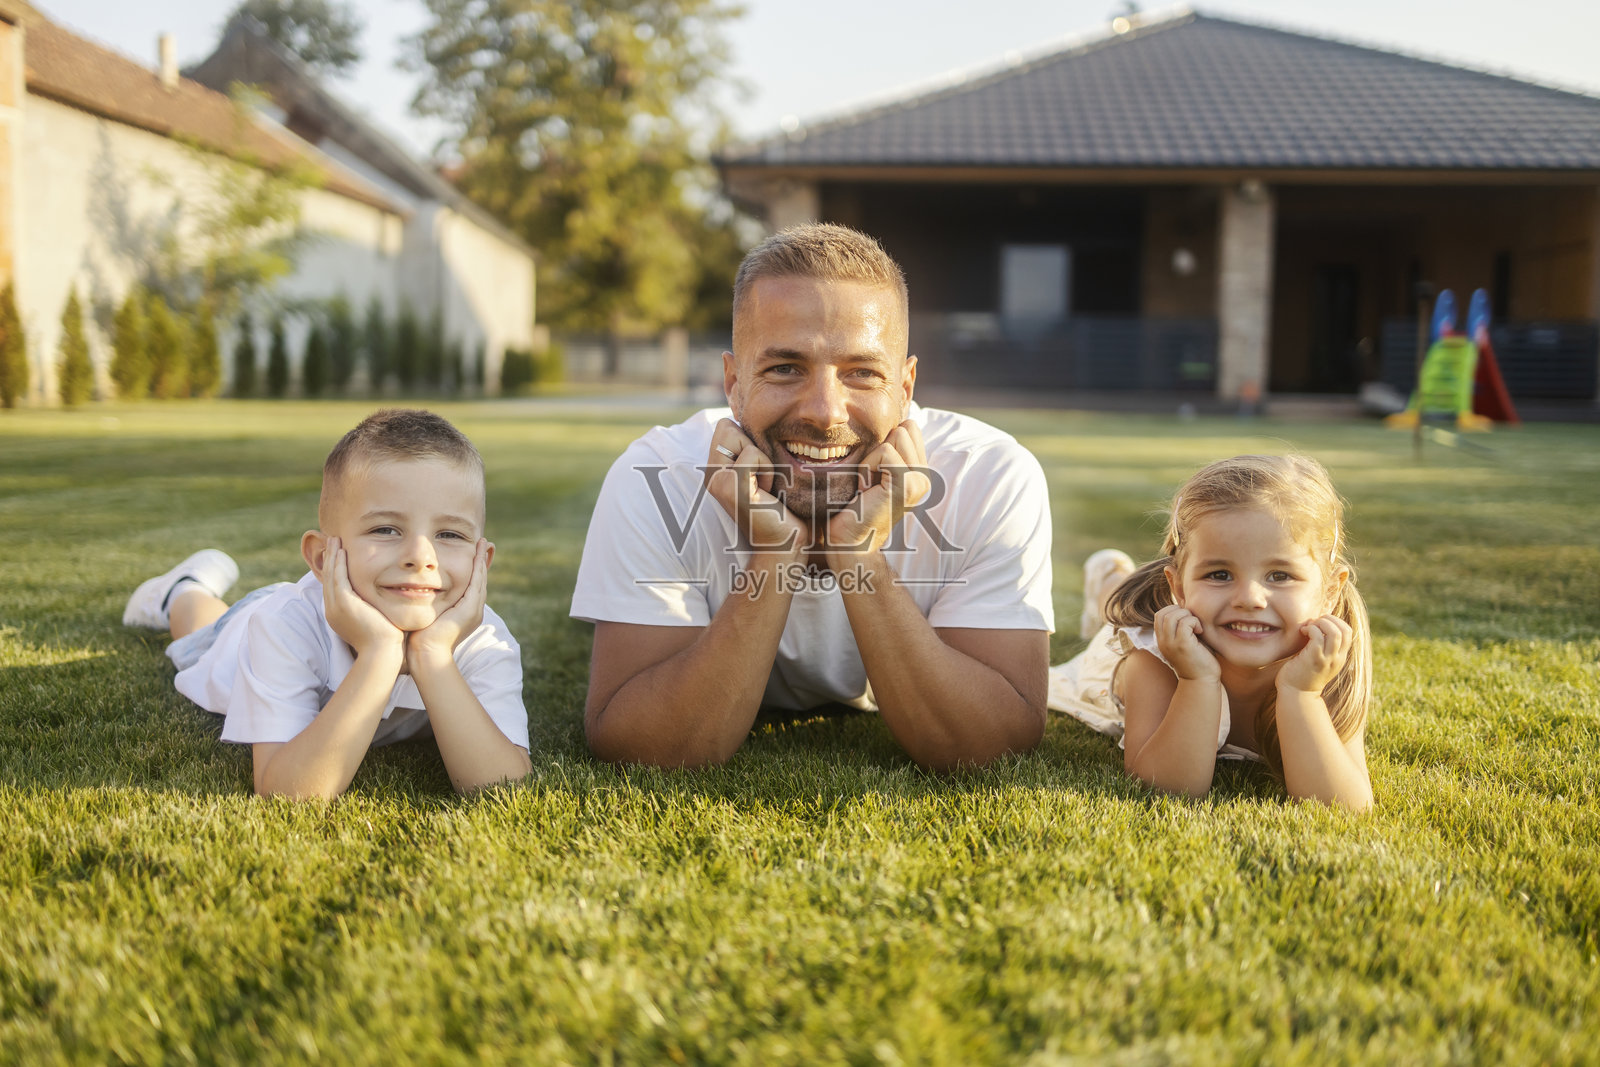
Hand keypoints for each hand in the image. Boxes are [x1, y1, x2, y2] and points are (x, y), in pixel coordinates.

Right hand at [319, 536, 403, 659]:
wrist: (381, 653)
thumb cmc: (385, 641)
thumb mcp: (376, 621)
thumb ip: (373, 609)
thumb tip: (381, 603)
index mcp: (339, 614)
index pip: (334, 586)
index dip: (335, 569)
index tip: (338, 554)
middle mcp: (332, 610)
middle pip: (328, 578)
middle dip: (330, 559)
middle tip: (332, 541)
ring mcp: (335, 606)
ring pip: (331, 575)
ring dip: (332, 556)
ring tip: (334, 540)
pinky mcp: (343, 603)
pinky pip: (338, 577)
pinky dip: (338, 563)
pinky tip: (341, 550)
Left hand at [407, 538, 490, 673]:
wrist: (426, 655)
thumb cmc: (420, 640)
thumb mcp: (426, 616)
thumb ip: (425, 604)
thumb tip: (413, 594)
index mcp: (464, 613)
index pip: (471, 585)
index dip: (472, 568)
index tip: (472, 552)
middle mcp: (473, 610)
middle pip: (480, 579)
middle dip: (481, 560)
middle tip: (484, 542)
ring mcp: (474, 609)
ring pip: (480, 578)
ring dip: (481, 559)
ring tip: (482, 542)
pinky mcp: (471, 608)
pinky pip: (476, 582)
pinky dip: (478, 566)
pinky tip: (477, 552)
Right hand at [704, 418, 805, 556]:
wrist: (788, 541)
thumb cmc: (783, 505)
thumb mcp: (764, 469)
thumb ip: (753, 447)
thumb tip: (751, 418)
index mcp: (716, 468)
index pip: (725, 425)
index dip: (750, 440)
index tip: (760, 471)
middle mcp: (710, 474)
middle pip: (727, 426)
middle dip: (753, 447)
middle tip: (763, 479)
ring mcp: (716, 481)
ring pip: (740, 438)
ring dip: (763, 460)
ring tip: (766, 487)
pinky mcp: (729, 488)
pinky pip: (752, 456)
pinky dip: (767, 470)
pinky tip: (767, 493)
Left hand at [824, 419, 930, 556]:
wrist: (849, 542)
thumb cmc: (851, 506)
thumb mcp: (872, 470)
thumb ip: (885, 448)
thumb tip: (889, 417)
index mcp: (919, 471)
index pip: (910, 426)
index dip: (884, 441)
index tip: (874, 473)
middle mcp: (926, 476)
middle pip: (905, 427)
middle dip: (879, 447)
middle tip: (870, 480)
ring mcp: (921, 481)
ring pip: (896, 435)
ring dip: (872, 458)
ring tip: (868, 486)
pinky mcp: (909, 485)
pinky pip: (885, 452)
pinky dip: (868, 467)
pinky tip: (865, 491)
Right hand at [1153, 603, 1220, 681]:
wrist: (1202, 681)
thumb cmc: (1199, 660)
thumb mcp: (1186, 641)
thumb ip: (1183, 626)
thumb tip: (1187, 606)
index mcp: (1162, 640)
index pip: (1159, 615)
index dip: (1173, 610)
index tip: (1188, 619)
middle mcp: (1163, 641)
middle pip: (1163, 613)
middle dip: (1180, 611)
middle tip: (1193, 622)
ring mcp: (1171, 643)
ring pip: (1172, 616)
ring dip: (1188, 616)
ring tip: (1197, 627)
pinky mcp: (1183, 645)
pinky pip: (1185, 623)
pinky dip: (1195, 622)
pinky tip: (1200, 632)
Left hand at [1277, 614, 1351, 694]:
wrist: (1296, 694)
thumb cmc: (1302, 673)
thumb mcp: (1318, 658)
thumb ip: (1321, 644)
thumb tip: (1316, 623)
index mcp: (1339, 656)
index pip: (1348, 632)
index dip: (1335, 621)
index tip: (1319, 623)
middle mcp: (1337, 658)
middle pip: (1345, 630)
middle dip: (1329, 619)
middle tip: (1313, 623)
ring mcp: (1327, 659)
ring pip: (1334, 632)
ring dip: (1320, 623)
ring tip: (1308, 627)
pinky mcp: (1314, 659)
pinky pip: (1318, 637)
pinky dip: (1311, 629)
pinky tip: (1302, 632)